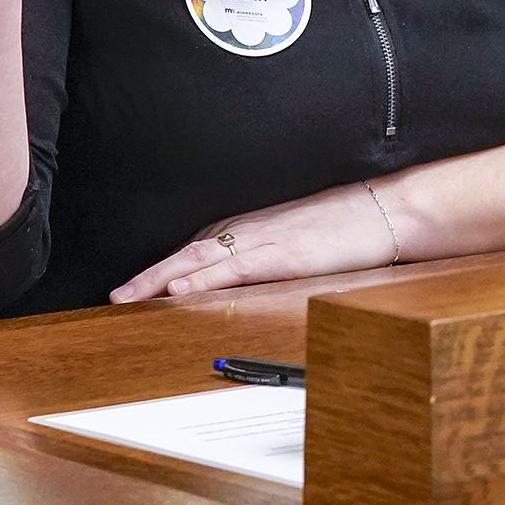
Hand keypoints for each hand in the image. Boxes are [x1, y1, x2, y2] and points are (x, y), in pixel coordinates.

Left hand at [109, 182, 398, 301]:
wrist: (391, 208)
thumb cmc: (353, 222)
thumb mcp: (304, 236)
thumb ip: (272, 249)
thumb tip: (248, 272)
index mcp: (255, 225)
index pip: (197, 248)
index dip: (163, 268)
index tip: (134, 285)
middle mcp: (252, 228)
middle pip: (189, 253)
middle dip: (149, 276)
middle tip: (113, 297)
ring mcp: (267, 241)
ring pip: (201, 259)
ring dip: (161, 279)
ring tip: (128, 297)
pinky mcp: (284, 255)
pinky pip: (234, 269)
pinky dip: (202, 280)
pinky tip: (179, 291)